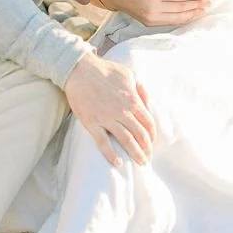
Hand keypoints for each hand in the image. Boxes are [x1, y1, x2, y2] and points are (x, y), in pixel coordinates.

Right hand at [64, 52, 155, 166]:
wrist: (79, 69)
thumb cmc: (105, 71)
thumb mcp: (128, 75)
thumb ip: (140, 90)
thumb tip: (148, 103)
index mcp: (133, 99)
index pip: (148, 123)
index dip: (152, 136)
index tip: (151, 143)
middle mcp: (122, 111)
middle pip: (140, 134)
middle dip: (147, 148)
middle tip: (148, 158)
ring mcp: (107, 118)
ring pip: (126, 140)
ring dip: (136, 154)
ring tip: (140, 163)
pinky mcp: (92, 123)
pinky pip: (103, 142)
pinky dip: (111, 154)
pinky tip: (118, 163)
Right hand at [96, 0, 208, 26]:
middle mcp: (152, 8)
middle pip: (180, 8)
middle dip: (196, 5)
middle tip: (209, 2)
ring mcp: (151, 18)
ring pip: (177, 18)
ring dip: (191, 14)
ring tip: (203, 10)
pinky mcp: (149, 23)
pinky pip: (170, 22)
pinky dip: (182, 19)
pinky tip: (190, 16)